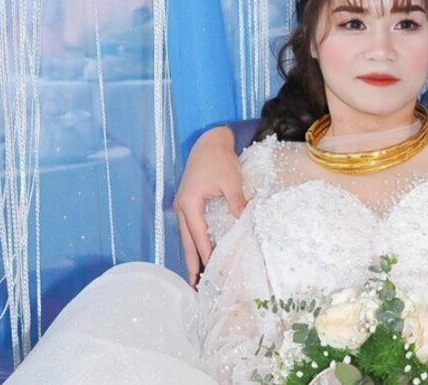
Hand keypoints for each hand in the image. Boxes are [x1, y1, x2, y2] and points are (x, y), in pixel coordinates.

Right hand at [174, 125, 245, 286]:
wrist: (209, 142)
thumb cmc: (219, 159)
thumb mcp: (230, 180)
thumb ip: (236, 200)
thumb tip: (245, 219)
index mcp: (189, 202)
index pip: (197, 234)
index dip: (204, 253)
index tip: (210, 271)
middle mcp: (182, 207)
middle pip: (186, 241)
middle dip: (190, 263)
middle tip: (194, 286)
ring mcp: (183, 206)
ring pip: (185, 236)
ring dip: (190, 255)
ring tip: (194, 276)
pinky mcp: (188, 203)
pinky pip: (190, 228)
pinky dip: (193, 242)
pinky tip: (199, 252)